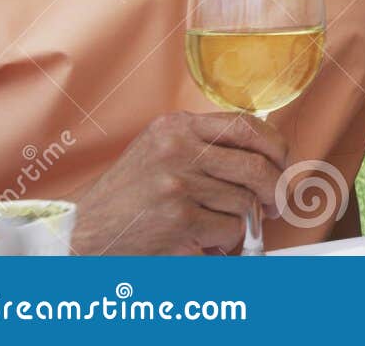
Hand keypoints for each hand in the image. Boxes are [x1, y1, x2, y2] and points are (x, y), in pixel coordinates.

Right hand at [70, 112, 288, 255]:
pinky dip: (227, 238)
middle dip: (276, 189)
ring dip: (243, 219)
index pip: (248, 126)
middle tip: (275, 203)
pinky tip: (205, 237)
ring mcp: (178, 185)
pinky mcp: (178, 220)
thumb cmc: (127, 195)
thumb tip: (266, 154)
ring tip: (222, 222)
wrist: (82, 232)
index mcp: (176, 126)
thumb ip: (206, 143)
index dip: (275, 147)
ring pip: (245, 202)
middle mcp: (177, 150)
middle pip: (257, 166)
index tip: (281, 164)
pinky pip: (230, 229)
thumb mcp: (161, 150)